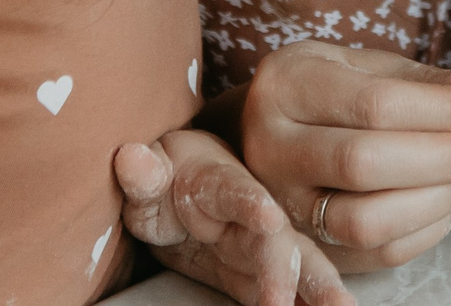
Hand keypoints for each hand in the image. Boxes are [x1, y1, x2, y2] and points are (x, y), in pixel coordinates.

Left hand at [114, 129, 353, 305]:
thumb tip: (129, 158)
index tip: (269, 219)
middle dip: (293, 267)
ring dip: (321, 284)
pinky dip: (312, 299)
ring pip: (298, 261)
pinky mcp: (260, 271)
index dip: (252, 203)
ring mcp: (261, 243)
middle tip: (294, 299)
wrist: (181, 185)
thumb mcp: (147, 172)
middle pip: (277, 237)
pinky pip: (290, 287)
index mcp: (220, 182)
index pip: (237, 191)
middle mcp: (252, 212)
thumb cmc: (165, 174)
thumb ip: (142, 174)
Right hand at [238, 41, 450, 271]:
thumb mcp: (371, 68)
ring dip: (433, 198)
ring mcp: (281, 205)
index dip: (447, 108)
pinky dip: (424, 230)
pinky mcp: (307, 247)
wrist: (267, 133)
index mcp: (287, 86)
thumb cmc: (328, 93)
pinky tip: (437, 200)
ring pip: (365, 221)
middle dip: (443, 154)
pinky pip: (375, 254)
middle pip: (365, 163)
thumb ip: (433, 80)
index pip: (376, 104)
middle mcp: (270, 148)